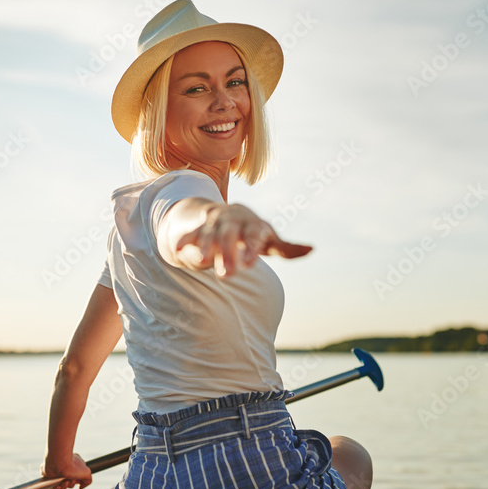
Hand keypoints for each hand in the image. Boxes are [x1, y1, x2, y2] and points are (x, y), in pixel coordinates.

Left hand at [41, 453, 91, 488]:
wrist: (58, 464)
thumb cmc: (73, 466)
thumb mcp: (87, 473)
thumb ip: (87, 481)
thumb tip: (80, 487)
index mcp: (75, 464)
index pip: (77, 476)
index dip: (77, 481)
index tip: (77, 480)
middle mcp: (65, 467)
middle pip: (69, 483)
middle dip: (70, 485)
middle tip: (69, 480)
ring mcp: (57, 472)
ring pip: (61, 486)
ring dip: (63, 487)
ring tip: (63, 481)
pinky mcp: (49, 476)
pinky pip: (52, 487)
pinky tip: (57, 486)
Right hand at [175, 203, 312, 277]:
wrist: (227, 213)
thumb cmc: (253, 232)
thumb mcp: (270, 239)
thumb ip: (288, 248)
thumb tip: (312, 249)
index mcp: (253, 224)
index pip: (254, 236)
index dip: (251, 249)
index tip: (249, 265)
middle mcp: (233, 220)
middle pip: (230, 235)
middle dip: (228, 253)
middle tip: (228, 275)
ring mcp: (215, 222)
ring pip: (210, 233)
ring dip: (205, 246)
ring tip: (201, 262)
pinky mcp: (199, 227)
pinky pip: (191, 233)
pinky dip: (184, 240)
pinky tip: (176, 250)